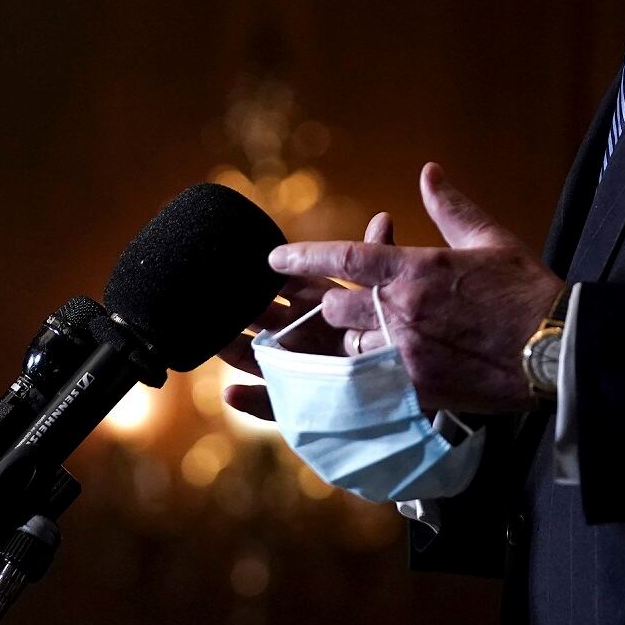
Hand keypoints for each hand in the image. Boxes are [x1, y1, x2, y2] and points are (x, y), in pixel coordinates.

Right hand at [219, 211, 393, 420]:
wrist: (410, 389)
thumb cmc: (395, 336)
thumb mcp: (389, 295)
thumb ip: (382, 260)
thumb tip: (383, 219)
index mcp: (321, 305)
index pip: (290, 285)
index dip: (269, 276)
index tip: (244, 263)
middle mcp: (305, 334)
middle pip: (265, 319)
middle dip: (240, 309)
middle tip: (215, 297)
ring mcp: (299, 368)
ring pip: (259, 358)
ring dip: (234, 351)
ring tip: (213, 340)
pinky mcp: (299, 404)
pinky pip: (272, 405)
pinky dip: (251, 401)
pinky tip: (231, 393)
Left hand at [269, 162, 563, 414]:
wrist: (556, 348)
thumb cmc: (525, 291)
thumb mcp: (489, 239)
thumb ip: (451, 207)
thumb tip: (430, 172)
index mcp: (414, 268)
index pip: (341, 257)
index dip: (300, 257)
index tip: (274, 259)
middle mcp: (401, 311)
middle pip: (334, 307)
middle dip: (332, 304)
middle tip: (341, 304)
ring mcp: (406, 355)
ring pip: (347, 350)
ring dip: (348, 343)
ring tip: (364, 339)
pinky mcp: (418, 391)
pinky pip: (369, 388)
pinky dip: (362, 382)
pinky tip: (360, 383)